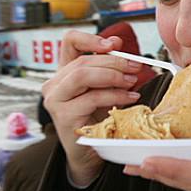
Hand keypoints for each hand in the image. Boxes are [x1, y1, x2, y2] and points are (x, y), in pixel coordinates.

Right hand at [42, 30, 142, 185]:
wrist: (89, 152)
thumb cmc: (97, 118)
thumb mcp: (104, 88)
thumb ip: (108, 66)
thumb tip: (117, 41)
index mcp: (64, 72)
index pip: (69, 42)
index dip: (90, 38)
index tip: (113, 44)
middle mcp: (54, 84)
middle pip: (82, 61)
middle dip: (114, 61)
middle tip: (136, 66)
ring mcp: (56, 100)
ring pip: (82, 75)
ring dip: (112, 76)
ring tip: (131, 82)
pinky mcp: (64, 116)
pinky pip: (91, 98)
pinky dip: (115, 95)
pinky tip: (130, 98)